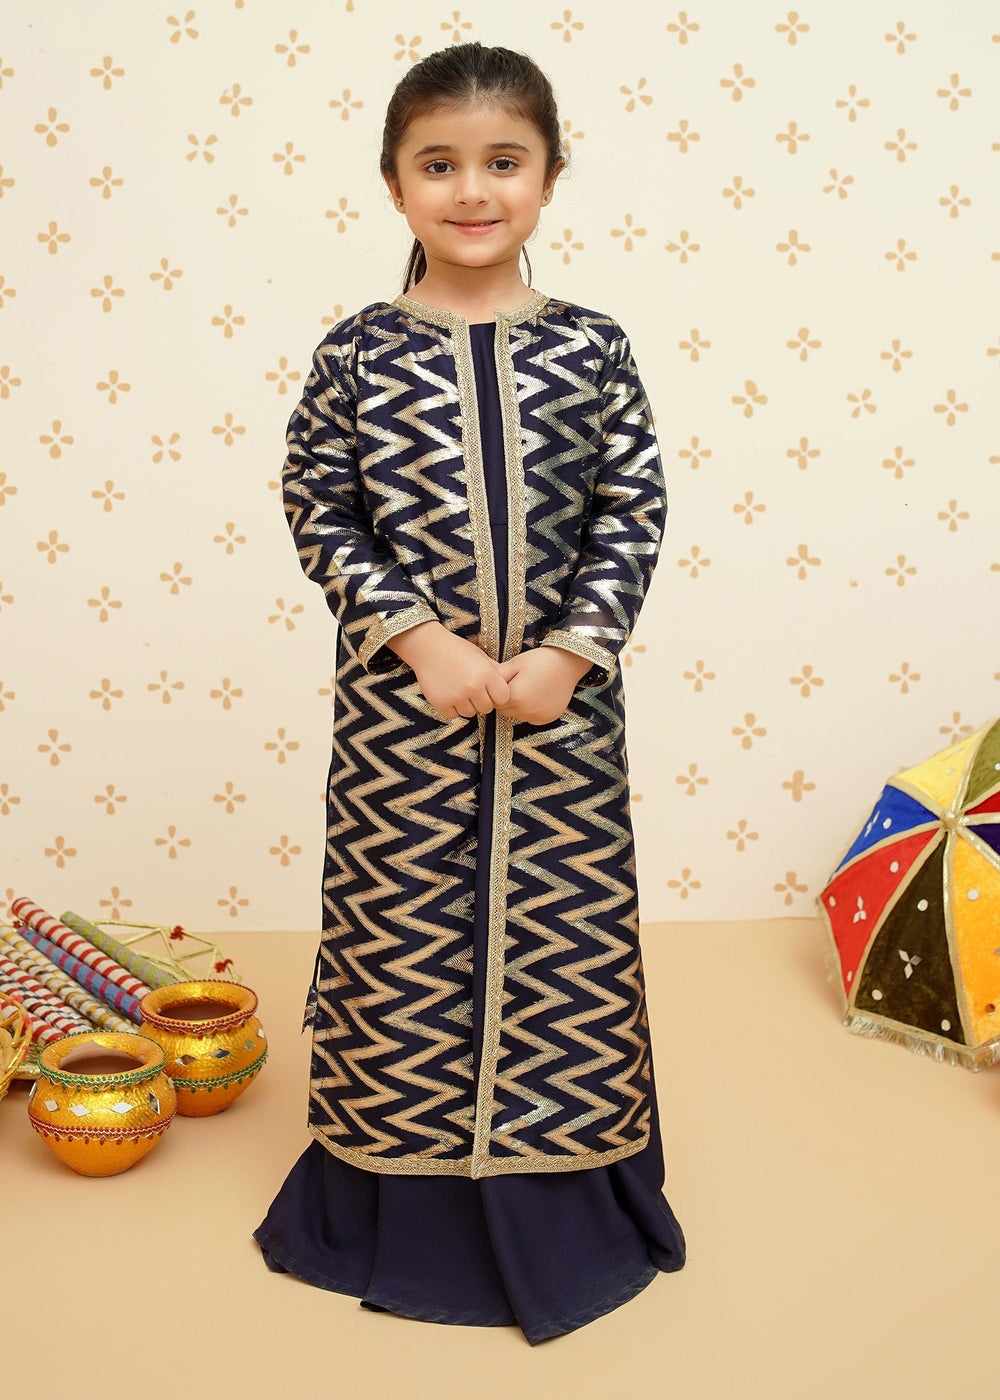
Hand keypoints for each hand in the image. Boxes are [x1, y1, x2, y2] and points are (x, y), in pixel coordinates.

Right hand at [387, 620, 510, 720]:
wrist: (428, 647)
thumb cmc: (457, 650)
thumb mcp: (480, 656)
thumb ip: (495, 672)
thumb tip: (510, 685)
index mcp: (487, 674)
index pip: (503, 698)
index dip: (497, 695)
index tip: (490, 689)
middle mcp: (473, 687)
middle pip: (486, 708)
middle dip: (481, 701)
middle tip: (471, 688)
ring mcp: (456, 697)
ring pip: (470, 713)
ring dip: (466, 705)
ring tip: (458, 688)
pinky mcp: (441, 703)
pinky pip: (453, 715)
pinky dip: (451, 707)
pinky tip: (448, 692)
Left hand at [493, 646, 590, 725]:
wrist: (567, 663)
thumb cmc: (539, 660)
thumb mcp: (514, 663)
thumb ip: (496, 676)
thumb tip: (481, 683)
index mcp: (515, 697)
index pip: (494, 701)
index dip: (497, 691)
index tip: (506, 681)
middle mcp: (525, 711)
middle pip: (504, 711)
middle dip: (506, 700)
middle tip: (517, 684)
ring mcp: (537, 716)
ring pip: (517, 716)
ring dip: (518, 706)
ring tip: (528, 688)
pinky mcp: (546, 719)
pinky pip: (530, 718)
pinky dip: (530, 710)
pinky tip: (537, 696)